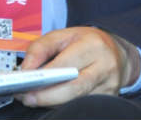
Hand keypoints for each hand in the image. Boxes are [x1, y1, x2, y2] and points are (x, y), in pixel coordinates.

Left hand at [16, 27, 140, 106]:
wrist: (116, 52)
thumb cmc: (86, 42)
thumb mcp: (63, 35)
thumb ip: (40, 48)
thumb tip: (26, 70)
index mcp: (93, 45)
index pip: (65, 64)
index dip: (44, 76)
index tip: (24, 83)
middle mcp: (105, 67)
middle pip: (73, 88)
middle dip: (47, 96)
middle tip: (26, 98)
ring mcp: (109, 86)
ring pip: (77, 100)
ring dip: (53, 102)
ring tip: (34, 99)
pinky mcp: (109, 99)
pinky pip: (82, 105)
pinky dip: (64, 105)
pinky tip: (52, 101)